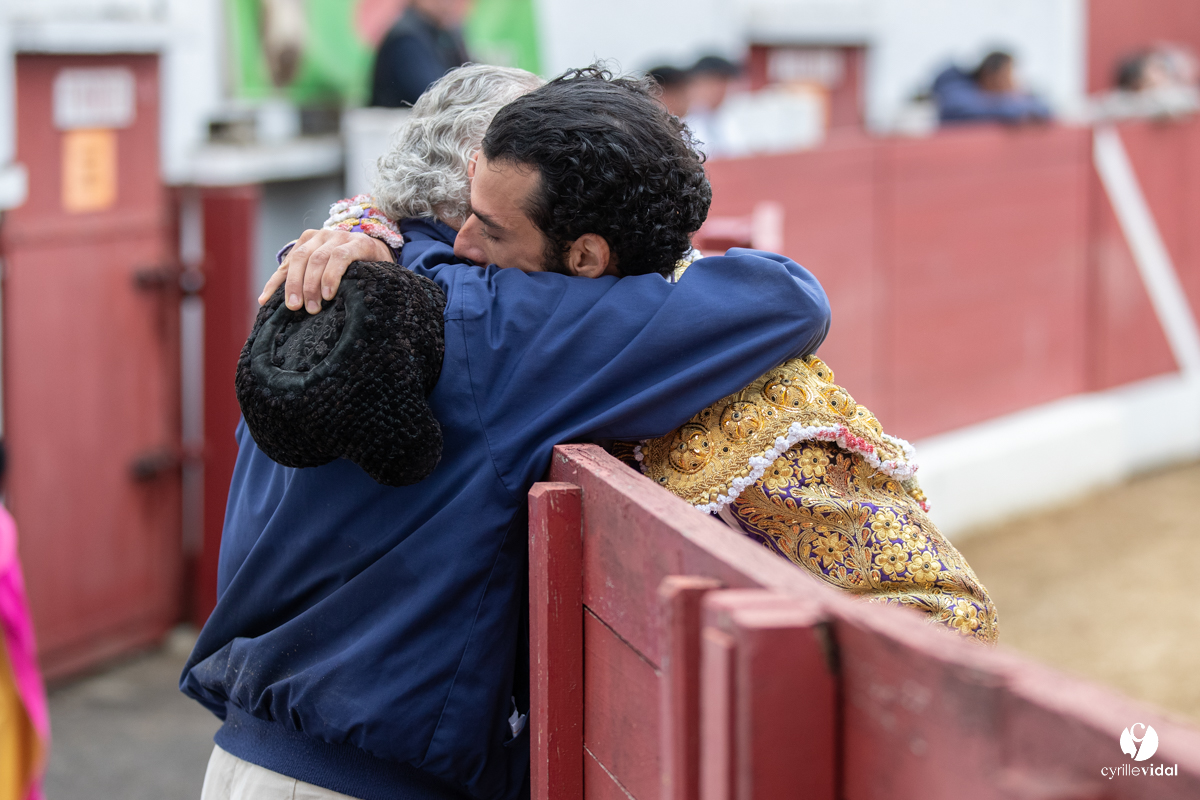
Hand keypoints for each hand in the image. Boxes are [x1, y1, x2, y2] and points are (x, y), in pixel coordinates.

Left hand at [260, 228, 395, 313]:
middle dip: (295, 284)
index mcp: (310, 240)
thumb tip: (265, 300)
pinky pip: (340, 258)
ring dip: (312, 285)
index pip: (289, 262)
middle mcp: (322, 235)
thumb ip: (302, 280)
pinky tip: (329, 293)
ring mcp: (340, 237)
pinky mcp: (358, 243)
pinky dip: (331, 276)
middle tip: (295, 307)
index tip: (265, 301)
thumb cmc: (351, 269)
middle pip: (301, 258)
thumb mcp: (324, 272)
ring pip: (318, 259)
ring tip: (313, 306)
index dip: (276, 282)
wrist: (383, 257)